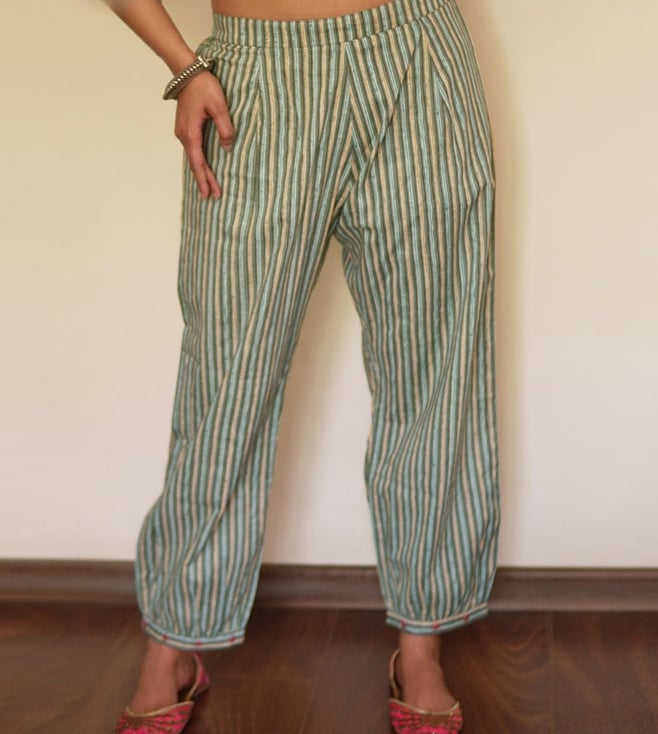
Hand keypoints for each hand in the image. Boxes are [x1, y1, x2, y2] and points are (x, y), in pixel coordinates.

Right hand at [174, 71, 234, 199]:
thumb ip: (225, 128)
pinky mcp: (186, 128)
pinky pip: (193, 150)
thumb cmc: (203, 87)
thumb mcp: (219, 107)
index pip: (199, 163)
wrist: (187, 72)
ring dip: (201, 172)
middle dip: (204, 181)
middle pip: (195, 164)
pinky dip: (199, 161)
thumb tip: (227, 147)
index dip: (205, 179)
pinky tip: (203, 167)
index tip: (210, 193)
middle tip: (212, 197)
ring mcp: (183, 132)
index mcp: (191, 133)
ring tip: (209, 187)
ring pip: (194, 158)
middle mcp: (183, 136)